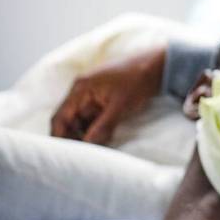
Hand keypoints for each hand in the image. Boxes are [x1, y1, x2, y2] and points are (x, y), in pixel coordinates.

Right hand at [50, 44, 166, 143]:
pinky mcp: (103, 97)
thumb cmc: (139, 80)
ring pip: (82, 120)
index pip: (59, 118)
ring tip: (96, 147)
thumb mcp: (121, 106)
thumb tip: (87, 145)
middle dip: (75, 137)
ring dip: (86, 134)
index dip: (61, 137)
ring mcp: (93, 94)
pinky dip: (96, 127)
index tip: (68, 155)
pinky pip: (93, 116)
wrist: (160, 64)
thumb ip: (102, 126)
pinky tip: (105, 138)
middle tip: (85, 154)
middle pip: (68, 120)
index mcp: (80, 89)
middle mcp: (82, 91)